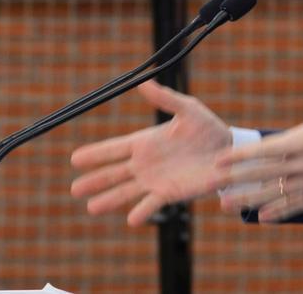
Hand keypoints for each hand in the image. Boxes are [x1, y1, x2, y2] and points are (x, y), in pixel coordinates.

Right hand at [70, 80, 230, 225]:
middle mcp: (146, 163)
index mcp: (145, 142)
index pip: (114, 148)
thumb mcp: (188, 109)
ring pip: (127, 191)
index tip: (74, 158)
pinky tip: (131, 219)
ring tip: (91, 208)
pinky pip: (152, 203)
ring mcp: (156, 180)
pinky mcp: (171, 193)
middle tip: (74, 189)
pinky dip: (142, 211)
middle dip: (94, 181)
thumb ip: (166, 99)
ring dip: (109, 200)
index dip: (95, 154)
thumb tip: (143, 83)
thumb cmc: (207, 128)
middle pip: (114, 173)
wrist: (228, 151)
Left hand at [216, 51, 302, 221]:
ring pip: (276, 193)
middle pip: (264, 173)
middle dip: (236, 179)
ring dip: (250, 199)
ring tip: (228, 204)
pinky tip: (263, 218)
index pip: (266, 149)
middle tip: (211, 185)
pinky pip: (297, 206)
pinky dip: (280, 212)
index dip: (240, 156)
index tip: (219, 160)